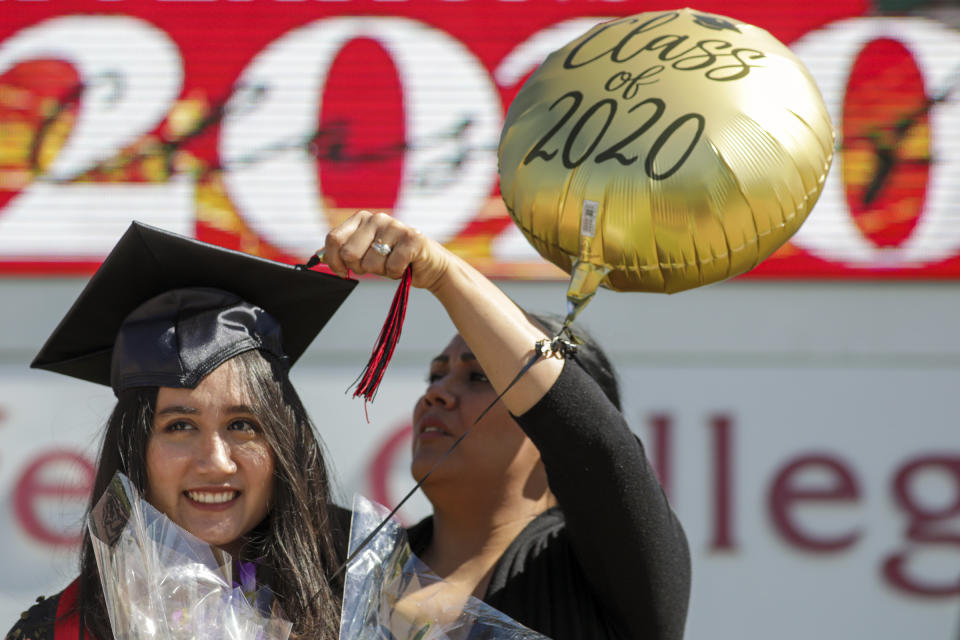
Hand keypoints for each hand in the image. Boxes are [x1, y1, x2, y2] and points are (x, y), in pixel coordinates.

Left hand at [322, 211, 452, 291]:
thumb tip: (318, 258)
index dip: (333, 261)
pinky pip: (392, 266)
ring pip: (371, 263)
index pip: (333, 239)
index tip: (342, 272)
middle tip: (375, 266)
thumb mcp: (365, 252)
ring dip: (381, 272)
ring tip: (393, 264)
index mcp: (361, 218)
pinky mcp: (413, 238)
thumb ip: (343, 251)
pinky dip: (396, 274)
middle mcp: (377, 218)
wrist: (429, 265)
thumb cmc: (394, 259)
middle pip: (349, 253)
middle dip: (360, 268)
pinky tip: (404, 266)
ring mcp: (395, 226)